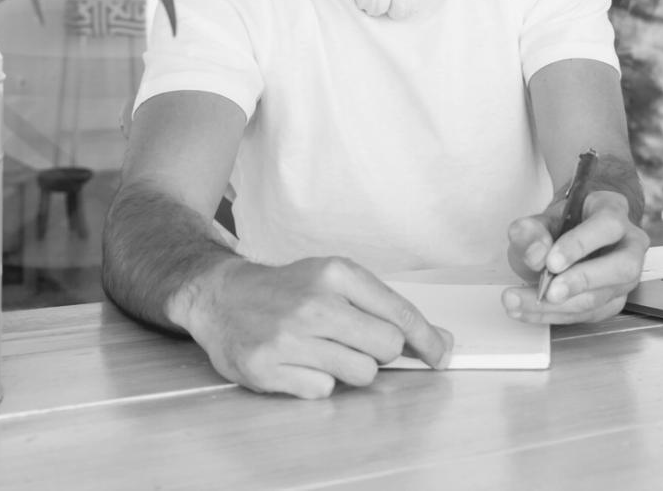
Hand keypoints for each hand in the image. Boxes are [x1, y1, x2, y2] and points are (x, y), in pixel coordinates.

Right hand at [174, 255, 453, 398]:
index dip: (428, 339)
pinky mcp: (269, 368)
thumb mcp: (332, 278)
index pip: (399, 313)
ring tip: (325, 350)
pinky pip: (323, 390)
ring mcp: (290, 338)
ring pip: (360, 374)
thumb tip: (436, 339)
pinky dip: (318, 381)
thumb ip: (381, 306)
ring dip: (350, 368)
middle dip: (381, 351)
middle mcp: (314, 304)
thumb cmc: (286, 289)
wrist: (221, 295)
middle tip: (358, 342)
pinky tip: (299, 362)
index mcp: (335, 273)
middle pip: (386, 348)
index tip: (440, 353)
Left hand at [502, 190, 648, 323]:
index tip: (551, 262)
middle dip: (582, 282)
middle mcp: (630, 245)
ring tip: (519, 302)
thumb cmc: (563, 223)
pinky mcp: (614, 301)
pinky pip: (588, 314)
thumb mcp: (541, 218)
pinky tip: (528, 310)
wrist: (570, 236)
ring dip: (558, 306)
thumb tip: (536, 255)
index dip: (580, 244)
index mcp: (614, 211)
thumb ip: (532, 231)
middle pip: (622, 267)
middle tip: (548, 292)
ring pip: (602, 297)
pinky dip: (554, 315)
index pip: (608, 226)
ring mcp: (626, 277)